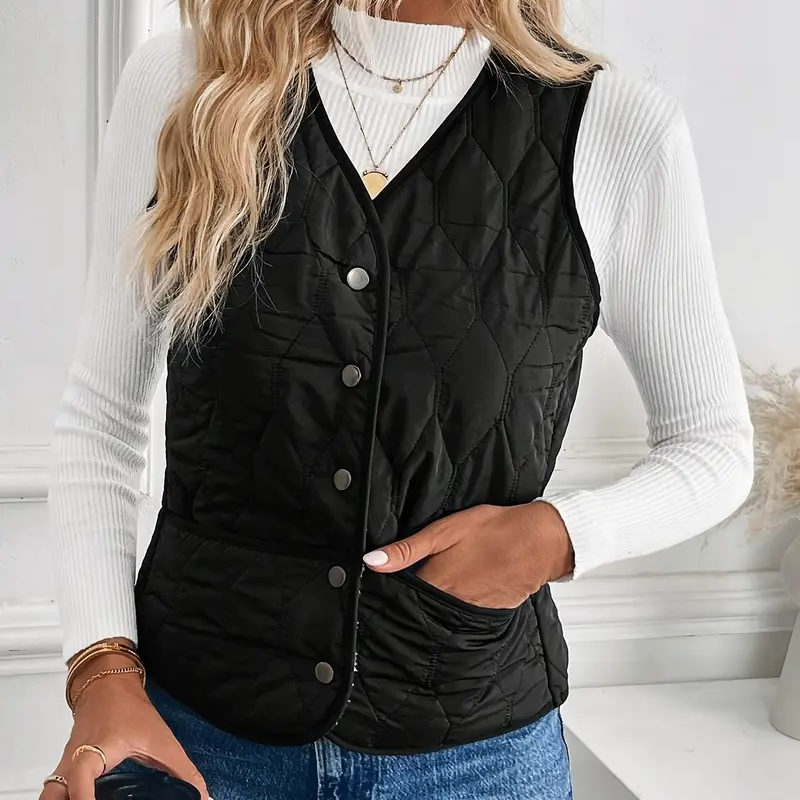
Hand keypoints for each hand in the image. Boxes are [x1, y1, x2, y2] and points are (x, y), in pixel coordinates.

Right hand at [40, 650, 207, 799]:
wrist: (107, 684)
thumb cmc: (128, 708)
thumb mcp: (161, 739)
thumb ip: (182, 769)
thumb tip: (202, 794)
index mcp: (96, 751)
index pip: (81, 777)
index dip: (83, 798)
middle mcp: (73, 762)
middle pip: (52, 795)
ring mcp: (65, 766)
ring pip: (50, 795)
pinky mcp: (65, 770)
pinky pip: (56, 791)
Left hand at [362, 502, 573, 608]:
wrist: (540, 541)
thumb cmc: (493, 529)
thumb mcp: (445, 531)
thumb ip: (407, 549)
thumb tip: (371, 562)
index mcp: (436, 584)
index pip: (402, 595)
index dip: (391, 589)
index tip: (382, 586)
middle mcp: (451, 604)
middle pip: (422, 607)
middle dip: (413, 598)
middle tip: (411, 583)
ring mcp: (473, 611)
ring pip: (444, 612)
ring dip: (439, 601)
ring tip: (441, 583)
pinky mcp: (491, 612)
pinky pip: (467, 612)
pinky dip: (462, 602)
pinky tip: (466, 585)